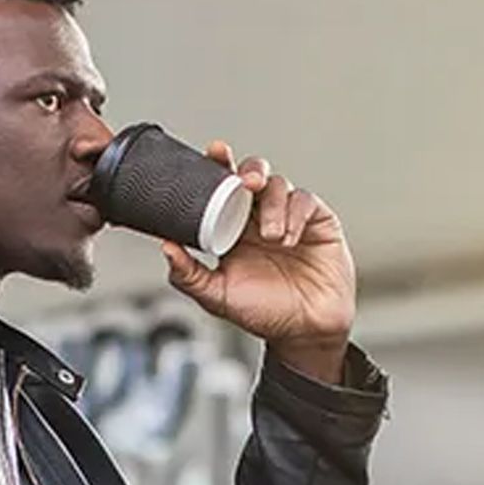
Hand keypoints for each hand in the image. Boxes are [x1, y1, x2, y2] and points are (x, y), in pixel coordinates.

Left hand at [161, 142, 355, 383]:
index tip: (214, 152)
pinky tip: (289, 238)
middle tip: (247, 184)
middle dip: (249, 172)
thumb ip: (189, 275)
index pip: (223, 189)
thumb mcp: (217, 297)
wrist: (304, 332)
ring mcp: (289, 217)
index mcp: (232, 229)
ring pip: (279, 186)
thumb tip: (165, 247)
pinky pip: (306, 202)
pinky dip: (296, 214)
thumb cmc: (263, 313)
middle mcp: (259, 218)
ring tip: (271, 237)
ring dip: (272, 206)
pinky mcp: (318, 222)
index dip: (219, 166)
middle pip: (253, 175)